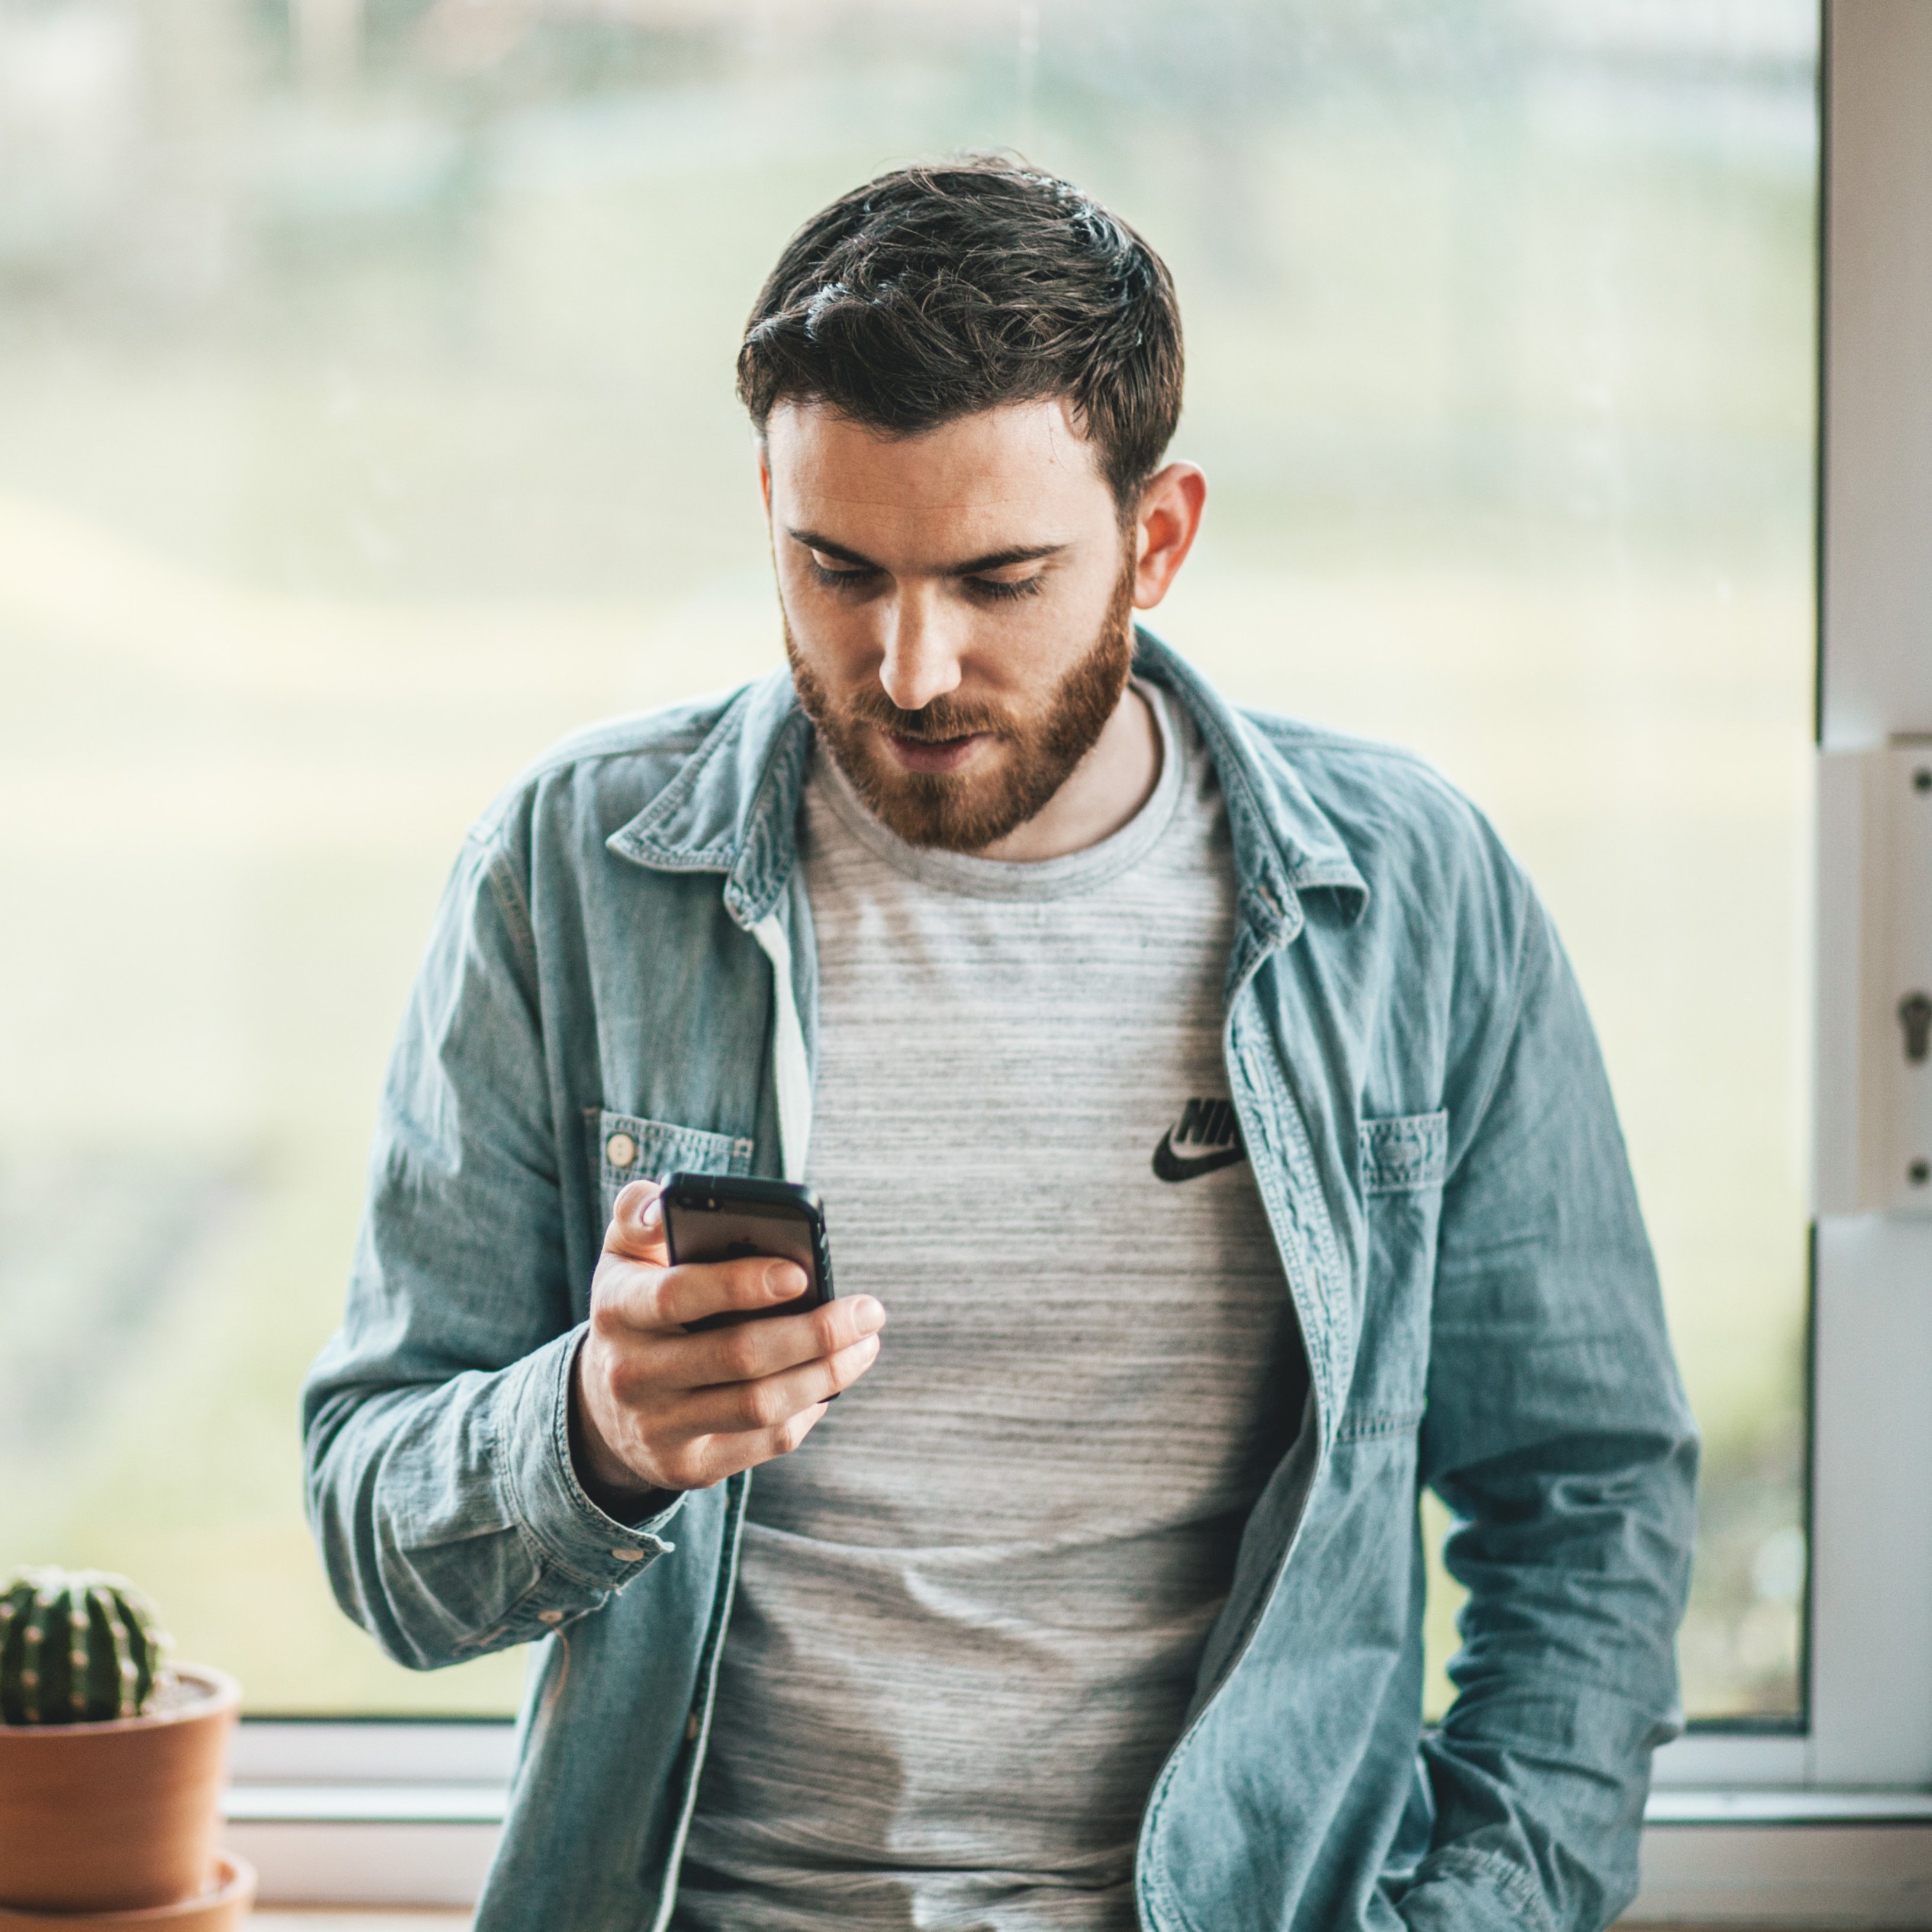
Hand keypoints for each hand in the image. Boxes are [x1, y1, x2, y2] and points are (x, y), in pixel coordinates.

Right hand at [569, 1179, 884, 1512]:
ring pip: (760, 1405)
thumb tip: (665, 1203)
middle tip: (869, 1311)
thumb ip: (642, 1214)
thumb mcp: (625, 1254)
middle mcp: (631, 1373)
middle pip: (738, 1356)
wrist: (603, 1402)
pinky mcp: (685, 1467)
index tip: (801, 1273)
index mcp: (618, 1308)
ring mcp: (657, 1427)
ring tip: (865, 1343)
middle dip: (816, 1333)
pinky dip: (807, 1410)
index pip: (678, 1294)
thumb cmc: (639, 1306)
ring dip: (826, 1374)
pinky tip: (831, 1382)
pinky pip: (762, 1441)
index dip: (741, 1283)